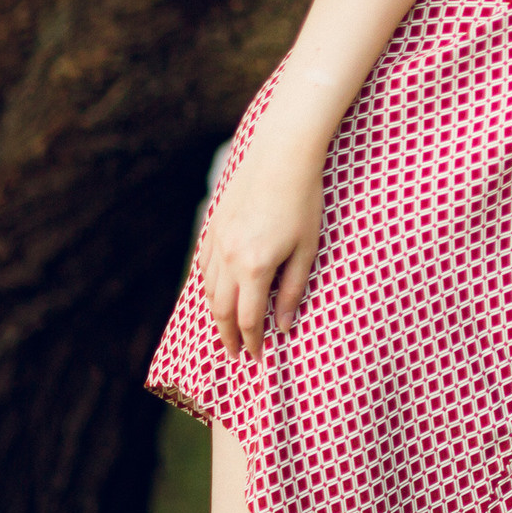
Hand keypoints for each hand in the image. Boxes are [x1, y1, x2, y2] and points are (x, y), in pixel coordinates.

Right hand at [198, 116, 328, 361]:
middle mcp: (228, 257)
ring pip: (208, 288)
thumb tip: (283, 327)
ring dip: (215, 312)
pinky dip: (207, 285)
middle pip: (221, 309)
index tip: (258, 357)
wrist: (282, 155)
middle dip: (228, 335)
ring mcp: (216, 240)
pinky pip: (203, 265)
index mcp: (254, 267)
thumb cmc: (304, 201)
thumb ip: (293, 291)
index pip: (248, 319)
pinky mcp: (212, 225)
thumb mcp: (307, 250)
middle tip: (235, 353)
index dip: (253, 342)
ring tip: (226, 327)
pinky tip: (216, 292)